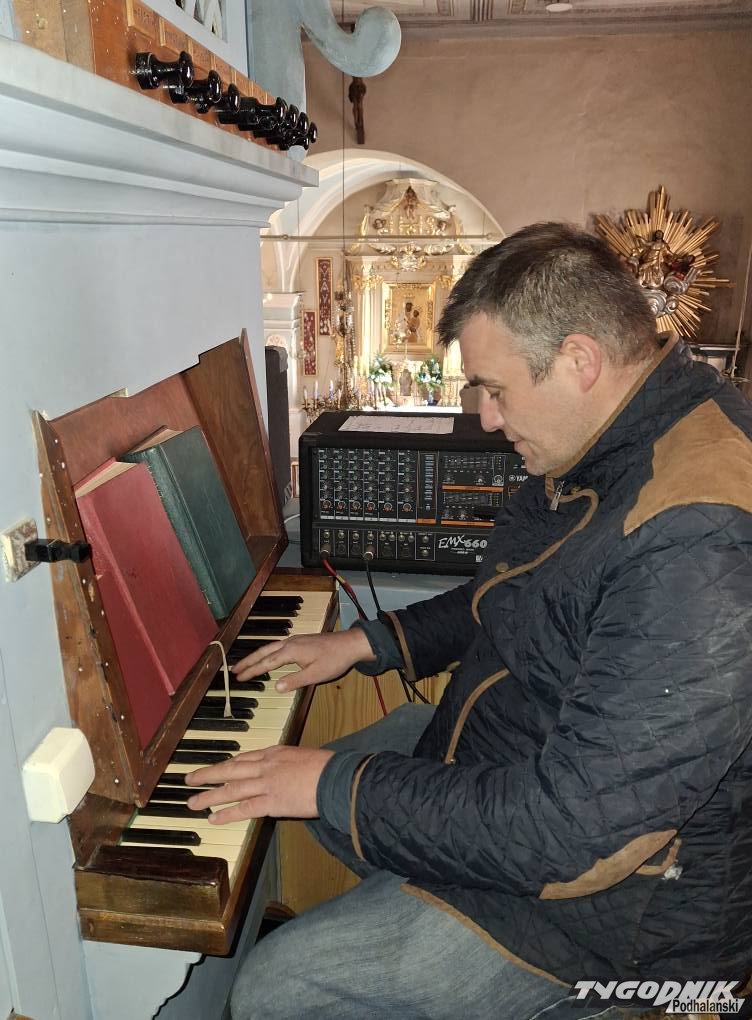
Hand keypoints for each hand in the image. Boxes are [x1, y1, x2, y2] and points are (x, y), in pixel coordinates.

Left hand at [185, 745, 333, 822]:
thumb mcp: (308, 757)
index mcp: (276, 752)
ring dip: (209, 796)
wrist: (335, 777)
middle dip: (208, 774)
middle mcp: (266, 766)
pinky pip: (244, 809)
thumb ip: (295, 764)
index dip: (230, 765)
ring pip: (231, 789)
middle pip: (231, 769)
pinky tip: (213, 818)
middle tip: (190, 779)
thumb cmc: (329, 767)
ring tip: (193, 802)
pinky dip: (227, 814)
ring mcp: (266, 784)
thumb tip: (294, 773)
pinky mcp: (271, 803)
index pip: (247, 758)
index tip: (220, 769)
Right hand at [232, 628, 374, 691]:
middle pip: (263, 652)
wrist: (350, 644)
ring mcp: (295, 640)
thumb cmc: (334, 660)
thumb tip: (275, 687)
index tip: (239, 677)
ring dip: (256, 655)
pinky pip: (277, 646)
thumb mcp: (315, 674)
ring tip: (245, 663)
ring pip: (270, 647)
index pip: (266, 662)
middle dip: (248, 661)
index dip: (252, 670)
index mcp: (291, 651)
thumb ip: (295, 681)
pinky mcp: (300, 641)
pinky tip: (268, 656)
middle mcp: (289, 643)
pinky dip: (267, 652)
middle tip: (234, 670)